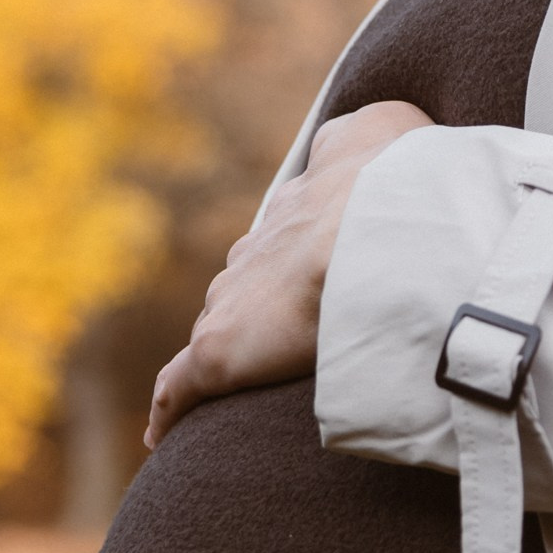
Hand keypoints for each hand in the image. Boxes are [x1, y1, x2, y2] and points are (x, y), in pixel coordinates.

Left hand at [146, 101, 432, 445]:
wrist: (365, 226)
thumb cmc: (391, 187)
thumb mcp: (388, 131)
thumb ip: (380, 128)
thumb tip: (390, 116)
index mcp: (292, 220)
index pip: (275, 249)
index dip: (281, 273)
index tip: (292, 294)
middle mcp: (252, 258)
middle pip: (238, 289)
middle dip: (249, 311)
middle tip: (268, 345)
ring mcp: (231, 305)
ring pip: (214, 332)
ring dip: (222, 358)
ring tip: (230, 393)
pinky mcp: (219, 353)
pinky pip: (180, 388)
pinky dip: (169, 409)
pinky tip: (161, 435)